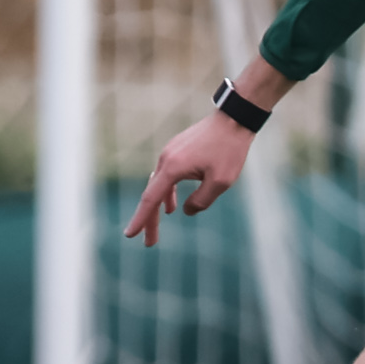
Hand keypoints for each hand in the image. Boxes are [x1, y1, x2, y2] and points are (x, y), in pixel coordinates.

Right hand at [123, 109, 256, 248]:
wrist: (234, 119)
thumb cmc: (230, 150)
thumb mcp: (221, 182)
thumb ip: (201, 201)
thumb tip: (186, 211)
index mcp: (172, 168)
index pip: (151, 199)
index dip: (141, 219)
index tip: (129, 235)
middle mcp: (166, 160)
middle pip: (152, 195)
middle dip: (149, 220)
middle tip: (149, 244)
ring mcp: (170, 153)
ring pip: (159, 186)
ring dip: (158, 207)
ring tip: (155, 228)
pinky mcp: (178, 150)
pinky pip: (167, 176)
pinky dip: (167, 193)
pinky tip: (172, 206)